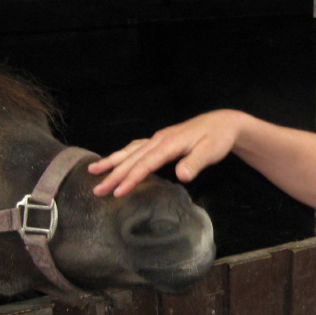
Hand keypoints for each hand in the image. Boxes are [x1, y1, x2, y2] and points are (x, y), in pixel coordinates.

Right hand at [88, 110, 242, 196]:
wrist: (223, 122)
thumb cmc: (217, 138)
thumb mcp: (210, 151)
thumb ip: (195, 163)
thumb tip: (182, 176)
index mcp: (169, 143)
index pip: (146, 163)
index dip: (131, 178)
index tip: (118, 192)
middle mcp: (159, 139)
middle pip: (132, 159)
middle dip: (113, 175)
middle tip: (97, 190)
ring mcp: (158, 138)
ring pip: (130, 151)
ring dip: (112, 162)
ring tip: (93, 171)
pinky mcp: (161, 140)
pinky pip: (137, 147)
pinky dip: (124, 154)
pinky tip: (116, 159)